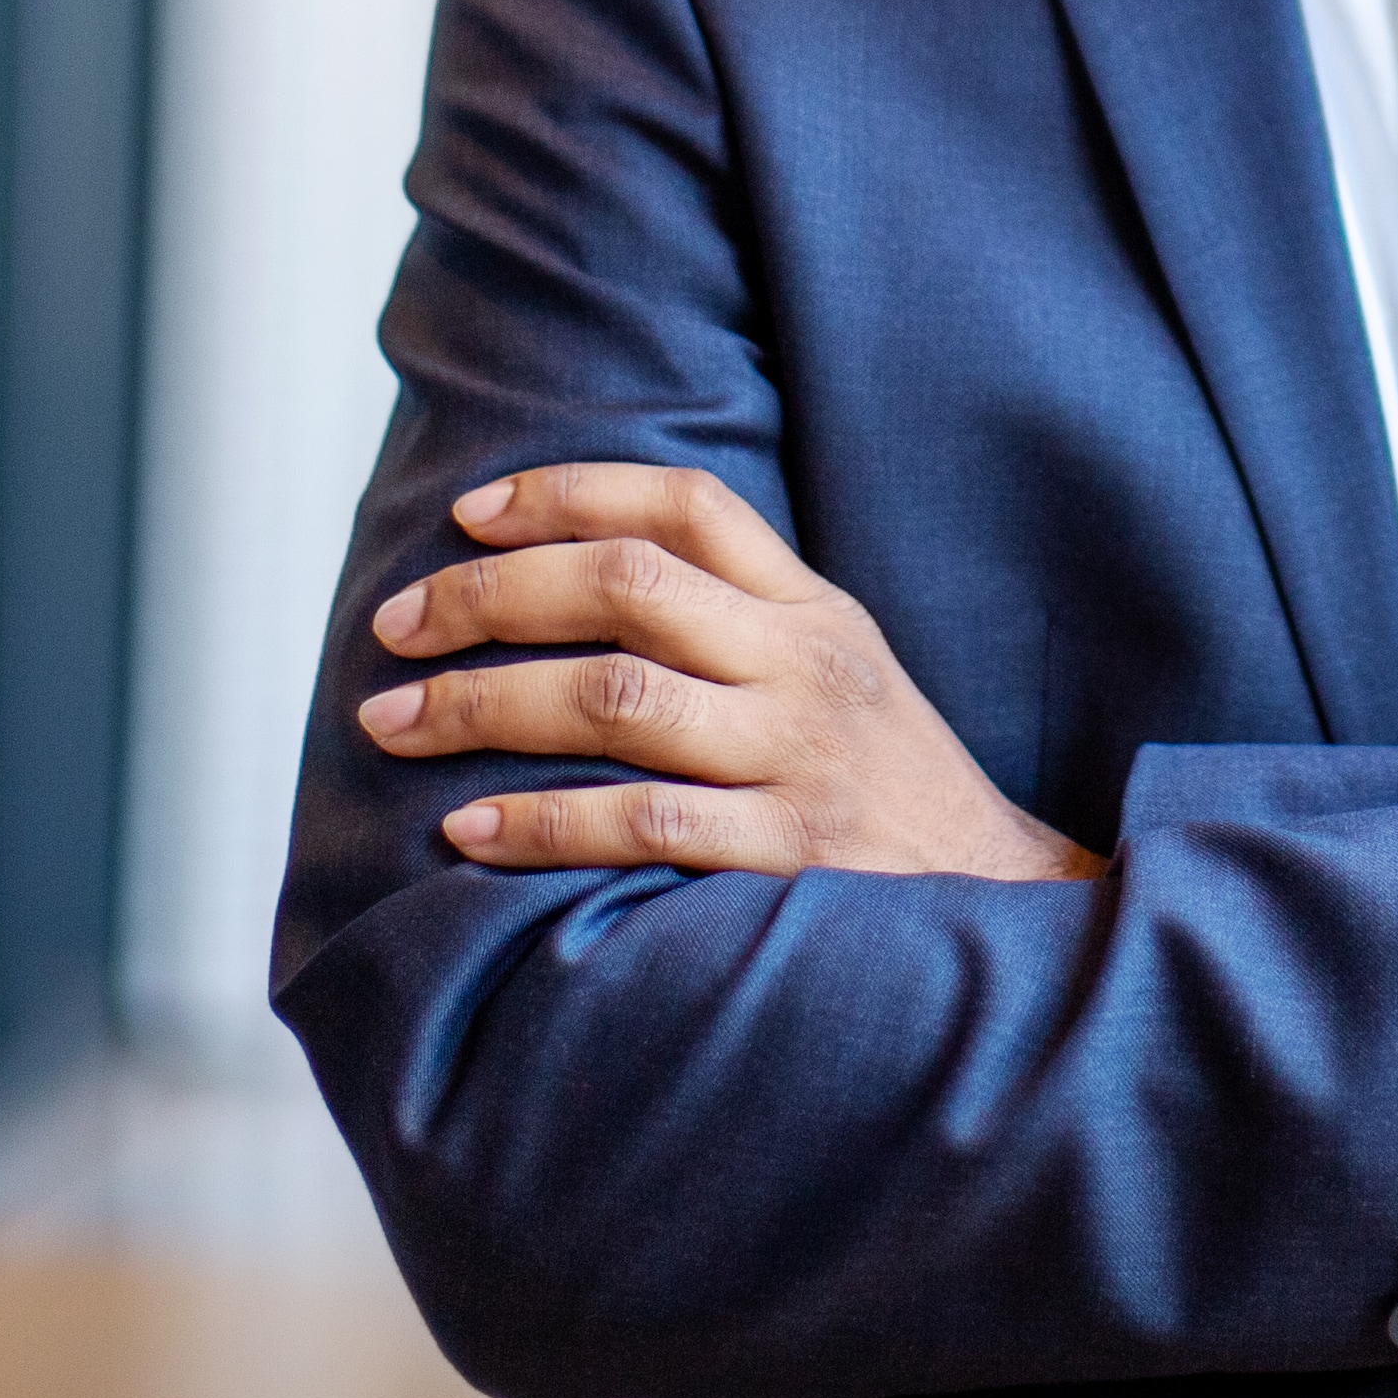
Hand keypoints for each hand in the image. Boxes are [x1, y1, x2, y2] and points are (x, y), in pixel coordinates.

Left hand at [357, 461, 1098, 882]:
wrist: (1003, 903)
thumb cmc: (888, 784)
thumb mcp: (841, 670)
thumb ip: (740, 618)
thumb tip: (576, 575)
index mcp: (814, 609)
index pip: (685, 506)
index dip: (568, 494)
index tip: (469, 515)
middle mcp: (805, 667)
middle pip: (626, 587)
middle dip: (490, 596)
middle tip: (395, 625)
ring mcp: (800, 759)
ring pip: (616, 697)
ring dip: (484, 703)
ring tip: (393, 719)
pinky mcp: (790, 856)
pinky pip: (644, 826)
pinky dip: (544, 823)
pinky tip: (470, 828)